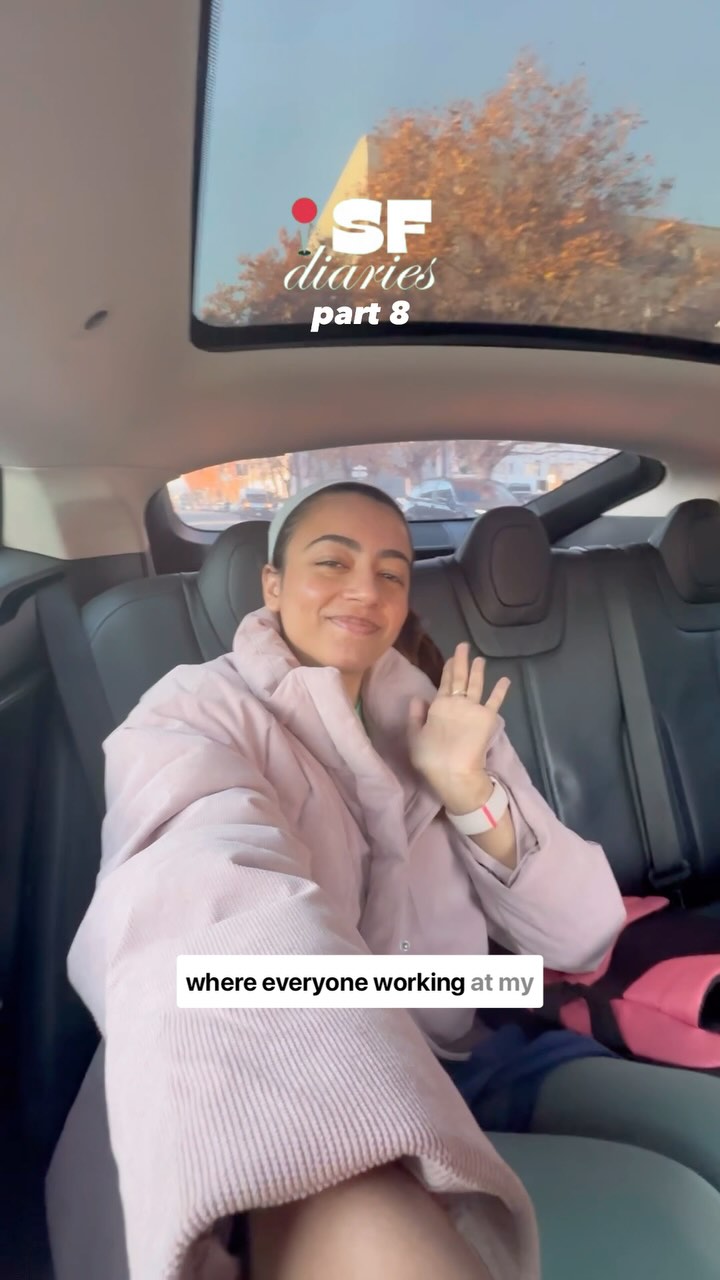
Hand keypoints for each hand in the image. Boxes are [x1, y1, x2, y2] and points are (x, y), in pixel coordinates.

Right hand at [407, 643, 509, 813]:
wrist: (455, 771)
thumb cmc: (431, 758)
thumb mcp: (414, 737)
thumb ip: (416, 716)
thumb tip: (418, 697)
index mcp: (438, 705)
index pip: (443, 682)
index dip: (447, 668)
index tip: (451, 657)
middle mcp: (457, 701)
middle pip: (460, 678)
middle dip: (462, 661)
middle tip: (464, 646)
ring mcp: (474, 707)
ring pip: (476, 684)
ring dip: (478, 670)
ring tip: (480, 659)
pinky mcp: (489, 717)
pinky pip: (495, 700)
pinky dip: (501, 689)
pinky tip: (505, 679)